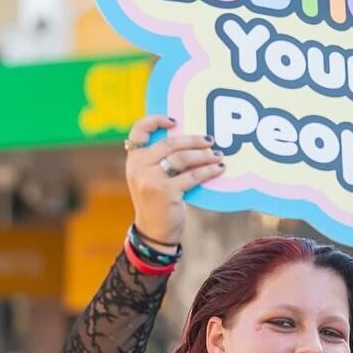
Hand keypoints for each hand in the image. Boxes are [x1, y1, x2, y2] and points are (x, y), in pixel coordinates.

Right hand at [124, 114, 224, 244]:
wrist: (153, 231)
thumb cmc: (157, 201)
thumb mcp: (149, 178)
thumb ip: (159, 160)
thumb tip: (190, 141)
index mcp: (134, 160)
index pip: (139, 130)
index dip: (155, 121)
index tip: (174, 121)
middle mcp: (139, 167)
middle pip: (170, 143)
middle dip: (193, 140)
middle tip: (210, 140)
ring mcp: (151, 179)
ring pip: (183, 158)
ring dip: (204, 155)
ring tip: (218, 155)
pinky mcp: (166, 192)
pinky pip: (192, 176)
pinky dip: (208, 171)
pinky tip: (218, 169)